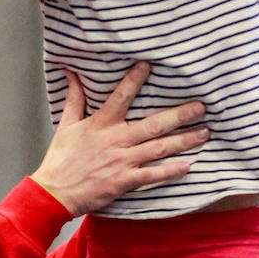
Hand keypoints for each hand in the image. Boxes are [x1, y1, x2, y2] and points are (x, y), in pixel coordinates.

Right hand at [32, 65, 205, 215]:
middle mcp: (115, 140)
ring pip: (159, 148)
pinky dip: (170, 171)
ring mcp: (122, 161)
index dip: (135, 79)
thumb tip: (71, 73)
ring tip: (204, 132)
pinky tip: (188, 166)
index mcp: (101, 124)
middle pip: (153, 124)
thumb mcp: (65, 125)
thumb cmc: (60, 160)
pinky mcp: (124, 181)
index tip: (150, 65)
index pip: (121, 96)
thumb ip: (74, 99)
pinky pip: (152, 176)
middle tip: (201, 106)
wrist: (54, 192)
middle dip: (179, 114)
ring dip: (184, 140)